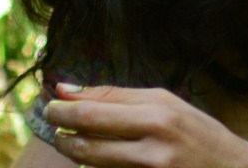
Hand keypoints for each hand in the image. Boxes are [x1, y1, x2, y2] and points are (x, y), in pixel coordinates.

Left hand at [43, 83, 247, 167]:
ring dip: (73, 150)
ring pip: (90, 163)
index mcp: (158, 115)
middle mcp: (153, 146)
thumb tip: (65, 88)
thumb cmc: (198, 133)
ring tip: (74, 139)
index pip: (92, 110)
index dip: (61, 108)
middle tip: (54, 124)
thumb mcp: (166, 104)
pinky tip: (99, 158)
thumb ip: (117, 96)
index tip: (49, 104)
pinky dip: (95, 166)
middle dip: (60, 132)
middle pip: (84, 141)